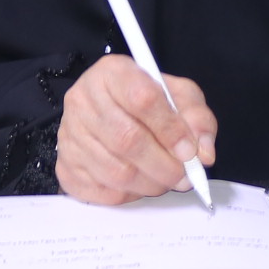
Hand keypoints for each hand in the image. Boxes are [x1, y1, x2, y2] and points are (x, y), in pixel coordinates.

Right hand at [58, 55, 217, 205]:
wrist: (110, 110)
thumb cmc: (147, 100)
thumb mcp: (180, 96)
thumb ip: (198, 120)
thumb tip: (203, 154)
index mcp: (113, 73)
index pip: (142, 99)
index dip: (170, 129)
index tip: (189, 150)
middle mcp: (83, 99)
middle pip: (126, 140)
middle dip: (163, 166)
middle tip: (184, 177)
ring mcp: (69, 133)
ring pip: (114, 171)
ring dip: (149, 184)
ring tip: (165, 181)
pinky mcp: (64, 163)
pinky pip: (98, 190)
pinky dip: (127, 195)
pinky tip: (139, 184)